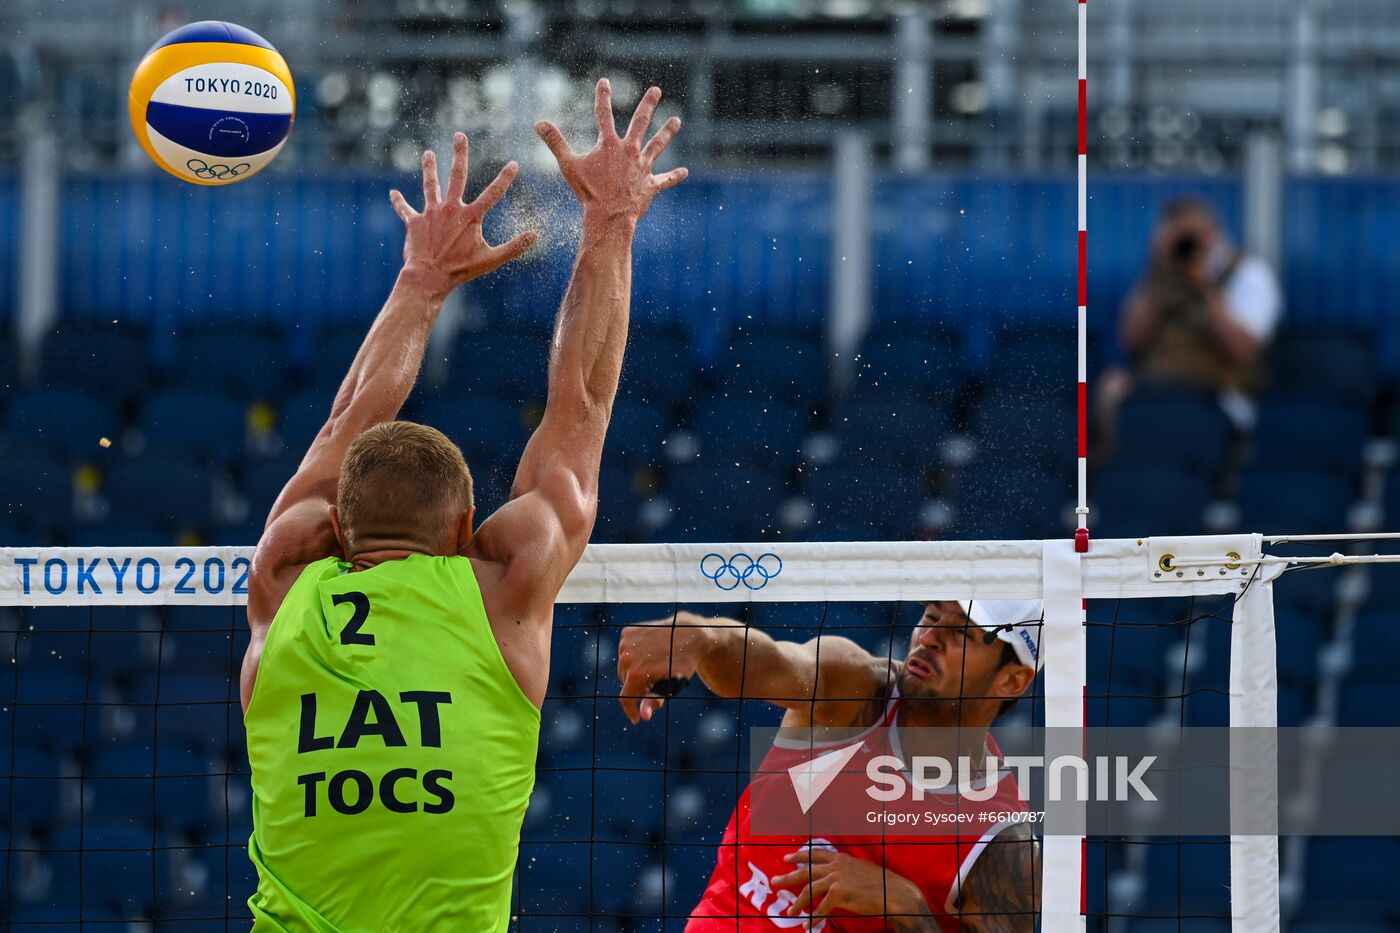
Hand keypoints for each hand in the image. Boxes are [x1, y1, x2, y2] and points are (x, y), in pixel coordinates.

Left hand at [390, 132, 538, 299]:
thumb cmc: (461, 270)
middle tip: (459, 135)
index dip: (505, 178)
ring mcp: (431, 214)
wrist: (429, 277)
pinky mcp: (415, 222)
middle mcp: (450, 209)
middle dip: (460, 154)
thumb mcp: (492, 260)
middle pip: (457, 176)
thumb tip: (536, 235)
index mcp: (471, 217)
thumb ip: (514, 247)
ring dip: (429, 168)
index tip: (513, 164)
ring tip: (428, 154)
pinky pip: (405, 210)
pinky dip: (399, 202)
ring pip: (430, 185)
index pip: (493, 193)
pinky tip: (393, 194)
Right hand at [534, 78, 687, 223]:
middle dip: (648, 104)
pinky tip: (685, 172)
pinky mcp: (650, 185)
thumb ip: (555, 142)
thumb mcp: (568, 165)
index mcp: (609, 145)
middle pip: (641, 122)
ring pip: (657, 145)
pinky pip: (665, 180)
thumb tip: (538, 123)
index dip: (602, 97)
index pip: (603, 115)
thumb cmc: (588, 192)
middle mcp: (629, 151)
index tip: (604, 81)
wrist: (609, 216)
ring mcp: (642, 167)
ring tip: (676, 120)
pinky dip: (674, 176)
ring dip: (667, 132)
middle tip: (655, 90)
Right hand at [617, 612, 708, 723]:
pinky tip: (649, 651)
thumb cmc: (681, 664)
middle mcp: (627, 657)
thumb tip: (644, 716)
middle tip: (654, 682)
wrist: (689, 634)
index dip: (630, 710)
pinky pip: (625, 650)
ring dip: (633, 669)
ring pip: (623, 666)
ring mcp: (625, 643)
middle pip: (625, 681)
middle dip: (636, 685)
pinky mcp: (627, 632)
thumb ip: (654, 701)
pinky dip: (633, 653)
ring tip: (653, 665)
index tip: (636, 718)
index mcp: (636, 673)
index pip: (625, 699)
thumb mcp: (671, 685)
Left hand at [772, 847, 929, 925]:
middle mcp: (836, 866)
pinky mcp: (839, 893)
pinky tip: (808, 925)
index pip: (814, 854)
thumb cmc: (880, 884)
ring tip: (789, 912)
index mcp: (841, 858)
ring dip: (798, 903)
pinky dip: (814, 918)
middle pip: (805, 871)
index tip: (787, 858)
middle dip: (788, 877)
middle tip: (775, 881)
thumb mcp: (860, 870)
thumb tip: (833, 877)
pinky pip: (821, 908)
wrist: (894, 893)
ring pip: (809, 891)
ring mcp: (836, 878)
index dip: (799, 856)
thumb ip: (844, 870)